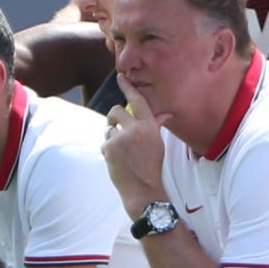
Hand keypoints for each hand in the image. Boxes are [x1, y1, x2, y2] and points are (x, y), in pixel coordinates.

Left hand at [102, 74, 172, 217]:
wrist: (144, 191)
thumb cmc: (152, 168)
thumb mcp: (158, 144)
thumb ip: (156, 126)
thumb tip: (164, 114)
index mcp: (150, 126)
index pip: (137, 101)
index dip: (128, 87)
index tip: (120, 76)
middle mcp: (136, 128)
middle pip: (116, 110)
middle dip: (113, 118)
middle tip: (116, 129)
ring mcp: (121, 137)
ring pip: (109, 128)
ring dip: (112, 137)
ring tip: (122, 153)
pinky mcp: (109, 147)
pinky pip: (104, 142)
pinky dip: (108, 151)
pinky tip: (117, 161)